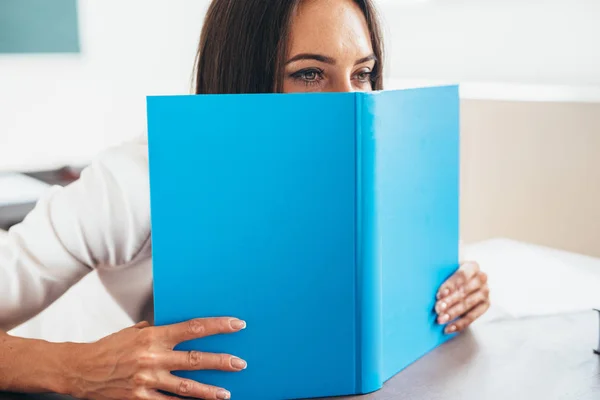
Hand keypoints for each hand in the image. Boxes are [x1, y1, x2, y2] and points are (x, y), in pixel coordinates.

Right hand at [65, 317, 246, 399]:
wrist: (81, 369)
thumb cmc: (109, 347)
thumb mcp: (134, 332)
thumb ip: (156, 331)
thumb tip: (175, 328)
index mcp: (154, 337)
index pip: (193, 328)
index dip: (217, 326)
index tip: (236, 325)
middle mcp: (153, 357)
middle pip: (195, 360)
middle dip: (221, 362)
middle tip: (240, 363)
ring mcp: (147, 380)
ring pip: (186, 387)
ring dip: (208, 391)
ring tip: (226, 393)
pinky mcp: (140, 398)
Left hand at [435, 261, 489, 333]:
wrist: (464, 281)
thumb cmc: (451, 275)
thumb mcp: (447, 271)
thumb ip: (441, 276)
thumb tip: (423, 283)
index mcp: (472, 266)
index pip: (461, 275)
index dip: (450, 285)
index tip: (438, 294)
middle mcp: (481, 278)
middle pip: (464, 291)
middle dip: (450, 301)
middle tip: (437, 309)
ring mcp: (485, 292)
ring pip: (468, 304)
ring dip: (453, 313)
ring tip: (440, 319)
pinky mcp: (485, 305)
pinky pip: (473, 317)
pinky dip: (459, 324)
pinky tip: (448, 328)